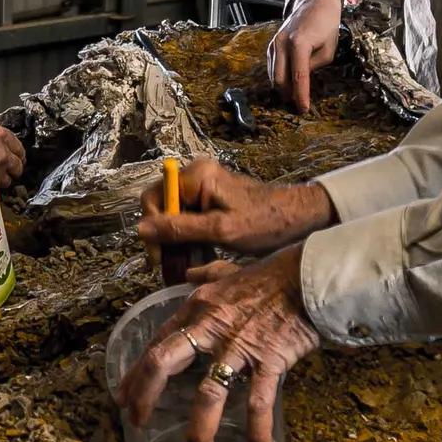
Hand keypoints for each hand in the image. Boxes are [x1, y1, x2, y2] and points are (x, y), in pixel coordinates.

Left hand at [115, 248, 321, 441]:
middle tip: (139, 422)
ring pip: (208, 393)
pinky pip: (257, 402)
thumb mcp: (230, 271)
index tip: (125, 396)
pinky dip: (256, 431)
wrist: (312, 276)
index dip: (136, 372)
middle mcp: (211, 327)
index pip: (157, 342)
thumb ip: (208, 275)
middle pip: (164, 363)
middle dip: (146, 397)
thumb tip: (190, 275)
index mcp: (199, 307)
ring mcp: (239, 346)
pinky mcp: (269, 360)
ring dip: (199, 429)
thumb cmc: (273, 275)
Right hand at [141, 157, 336, 259]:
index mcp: (197, 175)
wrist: (301, 218)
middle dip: (164, 238)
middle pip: (162, 207)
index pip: (154, 198)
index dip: (152, 228)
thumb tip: (140, 229)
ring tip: (185, 266)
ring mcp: (205, 188)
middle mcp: (197, 176)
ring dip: (177, 242)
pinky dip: (191, 239)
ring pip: (174, 216)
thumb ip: (180, 229)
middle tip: (170, 266)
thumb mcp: (220, 230)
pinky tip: (199, 258)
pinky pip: (190, 219)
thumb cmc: (266, 223)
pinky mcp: (213, 201)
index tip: (159, 256)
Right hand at [268, 0, 342, 111]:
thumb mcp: (327, 50)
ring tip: (294, 97)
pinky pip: (272, 67)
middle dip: (289, 95)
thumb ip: (313, 67)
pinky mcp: (271, 44)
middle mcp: (282, 43)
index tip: (303, 109)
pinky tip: (288, 84)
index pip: (298, 76)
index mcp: (299, 44)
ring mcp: (274, 43)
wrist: (314, 4)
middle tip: (299, 105)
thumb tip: (301, 81)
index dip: (300, 96)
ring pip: (273, 75)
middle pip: (280, 79)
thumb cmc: (326, 25)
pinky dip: (279, 77)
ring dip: (283, 88)